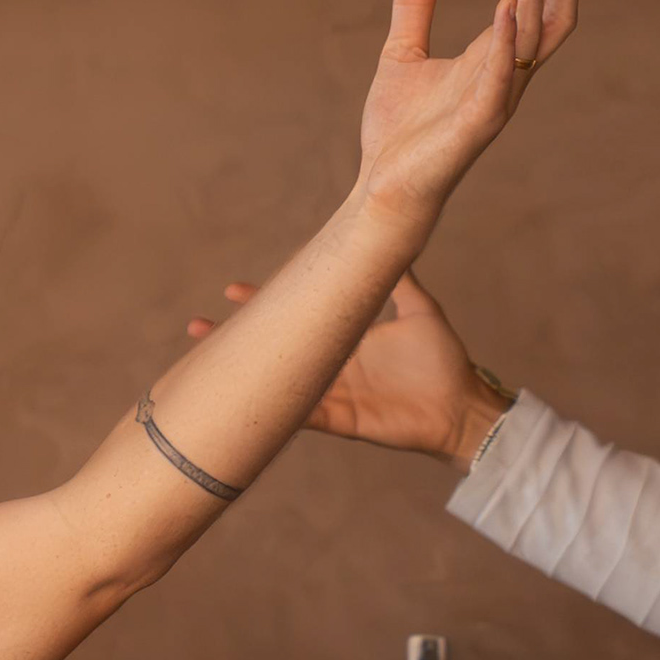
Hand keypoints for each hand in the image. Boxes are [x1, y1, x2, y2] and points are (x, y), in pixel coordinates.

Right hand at [188, 271, 499, 463]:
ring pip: (276, 381)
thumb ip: (401, 281)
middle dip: (235, 338)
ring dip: (243, 373)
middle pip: (275, 350)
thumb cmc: (444, 362)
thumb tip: (393, 239)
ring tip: (205, 363)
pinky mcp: (337, 420)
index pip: (297, 318)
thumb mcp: (420, 310)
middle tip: (197, 326)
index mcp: (344, 340)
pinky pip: (297, 413)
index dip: (264, 303)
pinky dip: (274, 405)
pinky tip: (246, 397)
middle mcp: (330, 366)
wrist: (462, 408)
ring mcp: (329, 394)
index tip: (232, 290)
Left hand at [350, 0, 578, 227]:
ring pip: (530, 39)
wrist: (382, 186)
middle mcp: (504, 78)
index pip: (536, 12)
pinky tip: (506, 3)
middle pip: (549, 21)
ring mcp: (496, 99)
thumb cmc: (399, 132)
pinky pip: (500, 75)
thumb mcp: (402, 54)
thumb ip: (415, 8)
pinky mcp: (478, 121)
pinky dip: (503, 38)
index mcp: (491, 61)